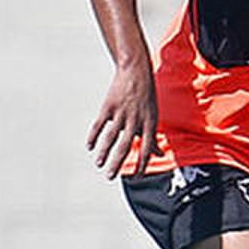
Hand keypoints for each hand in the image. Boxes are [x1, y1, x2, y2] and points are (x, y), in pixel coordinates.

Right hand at [88, 60, 157, 178]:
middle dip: (118, 163)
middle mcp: (136, 119)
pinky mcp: (109, 106)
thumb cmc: (146, 97)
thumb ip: (152, 137)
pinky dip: (93, 136)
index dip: (142, 163)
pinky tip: (89, 146)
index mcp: (149, 123)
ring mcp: (121, 113)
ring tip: (99, 164)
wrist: (136, 71)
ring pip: (111, 136)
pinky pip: (99, 124)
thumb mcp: (153, 116)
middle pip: (126, 145)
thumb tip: (159, 154)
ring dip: (104, 152)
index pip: (147, 148)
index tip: (137, 177)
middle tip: (110, 177)